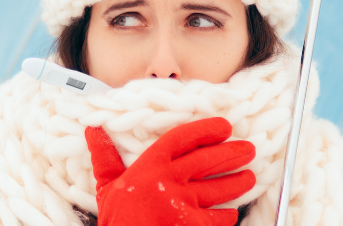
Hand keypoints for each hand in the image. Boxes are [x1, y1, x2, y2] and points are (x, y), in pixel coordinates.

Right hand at [85, 117, 255, 225]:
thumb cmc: (117, 220)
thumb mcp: (106, 186)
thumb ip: (105, 157)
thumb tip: (93, 131)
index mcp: (149, 165)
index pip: (183, 138)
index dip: (207, 130)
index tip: (224, 127)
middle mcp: (169, 180)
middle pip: (209, 159)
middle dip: (233, 153)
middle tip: (247, 149)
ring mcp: (183, 203)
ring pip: (221, 187)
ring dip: (239, 181)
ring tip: (249, 177)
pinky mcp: (193, 224)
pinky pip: (219, 217)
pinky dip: (227, 214)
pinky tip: (230, 212)